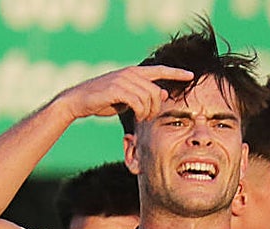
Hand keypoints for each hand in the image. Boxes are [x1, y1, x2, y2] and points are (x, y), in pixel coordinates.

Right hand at [57, 65, 194, 121]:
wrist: (79, 101)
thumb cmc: (103, 100)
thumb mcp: (126, 97)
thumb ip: (144, 94)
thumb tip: (162, 93)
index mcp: (134, 72)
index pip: (160, 70)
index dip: (176, 73)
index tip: (191, 75)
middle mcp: (130, 73)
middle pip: (156, 91)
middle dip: (156, 107)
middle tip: (148, 117)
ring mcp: (123, 80)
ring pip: (149, 97)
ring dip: (147, 112)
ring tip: (141, 117)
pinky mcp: (117, 89)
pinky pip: (138, 101)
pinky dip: (140, 111)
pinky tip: (136, 115)